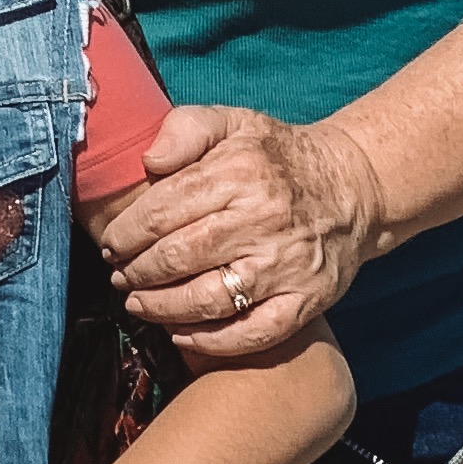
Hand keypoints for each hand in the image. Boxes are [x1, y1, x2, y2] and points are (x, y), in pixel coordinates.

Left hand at [98, 105, 385, 356]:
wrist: (353, 188)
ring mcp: (288, 265)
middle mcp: (264, 222)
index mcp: (240, 174)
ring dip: (163, 308)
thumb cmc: (277, 156)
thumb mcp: (232, 122)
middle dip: (137, 272)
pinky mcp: (308, 300)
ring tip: (138, 305)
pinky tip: (182, 335)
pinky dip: (213, 341)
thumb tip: (149, 161)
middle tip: (119, 277)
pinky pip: (254, 332)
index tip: (109, 246)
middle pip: (180, 257)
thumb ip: (184, 129)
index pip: (163, 211)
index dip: (126, 234)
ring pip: (210, 300)